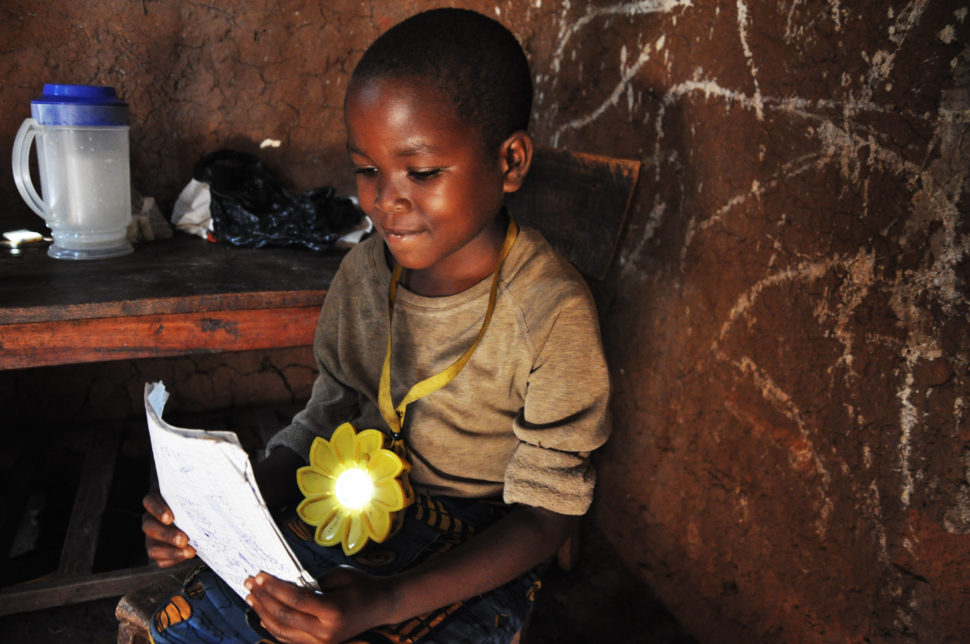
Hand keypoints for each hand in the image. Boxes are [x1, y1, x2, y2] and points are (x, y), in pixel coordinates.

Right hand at [141, 491, 195, 566]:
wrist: (199, 522)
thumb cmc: (195, 506)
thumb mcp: (194, 500)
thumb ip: (196, 500)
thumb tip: (209, 501)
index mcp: (157, 502)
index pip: (150, 502)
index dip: (157, 510)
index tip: (169, 518)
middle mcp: (151, 520)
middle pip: (150, 527)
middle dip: (167, 535)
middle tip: (183, 539)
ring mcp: (152, 537)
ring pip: (152, 547)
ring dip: (170, 551)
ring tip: (188, 552)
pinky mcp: (157, 551)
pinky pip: (160, 560)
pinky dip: (173, 559)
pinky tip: (186, 555)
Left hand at [244, 567, 393, 643]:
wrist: (381, 606)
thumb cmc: (362, 585)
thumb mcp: (339, 575)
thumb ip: (311, 582)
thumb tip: (283, 584)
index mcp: (333, 611)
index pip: (295, 600)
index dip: (274, 587)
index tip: (260, 575)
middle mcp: (325, 632)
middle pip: (284, 617)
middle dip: (263, 598)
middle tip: (250, 582)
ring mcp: (322, 642)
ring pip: (282, 631)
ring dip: (263, 612)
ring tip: (251, 596)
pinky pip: (289, 639)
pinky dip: (273, 627)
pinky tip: (263, 614)